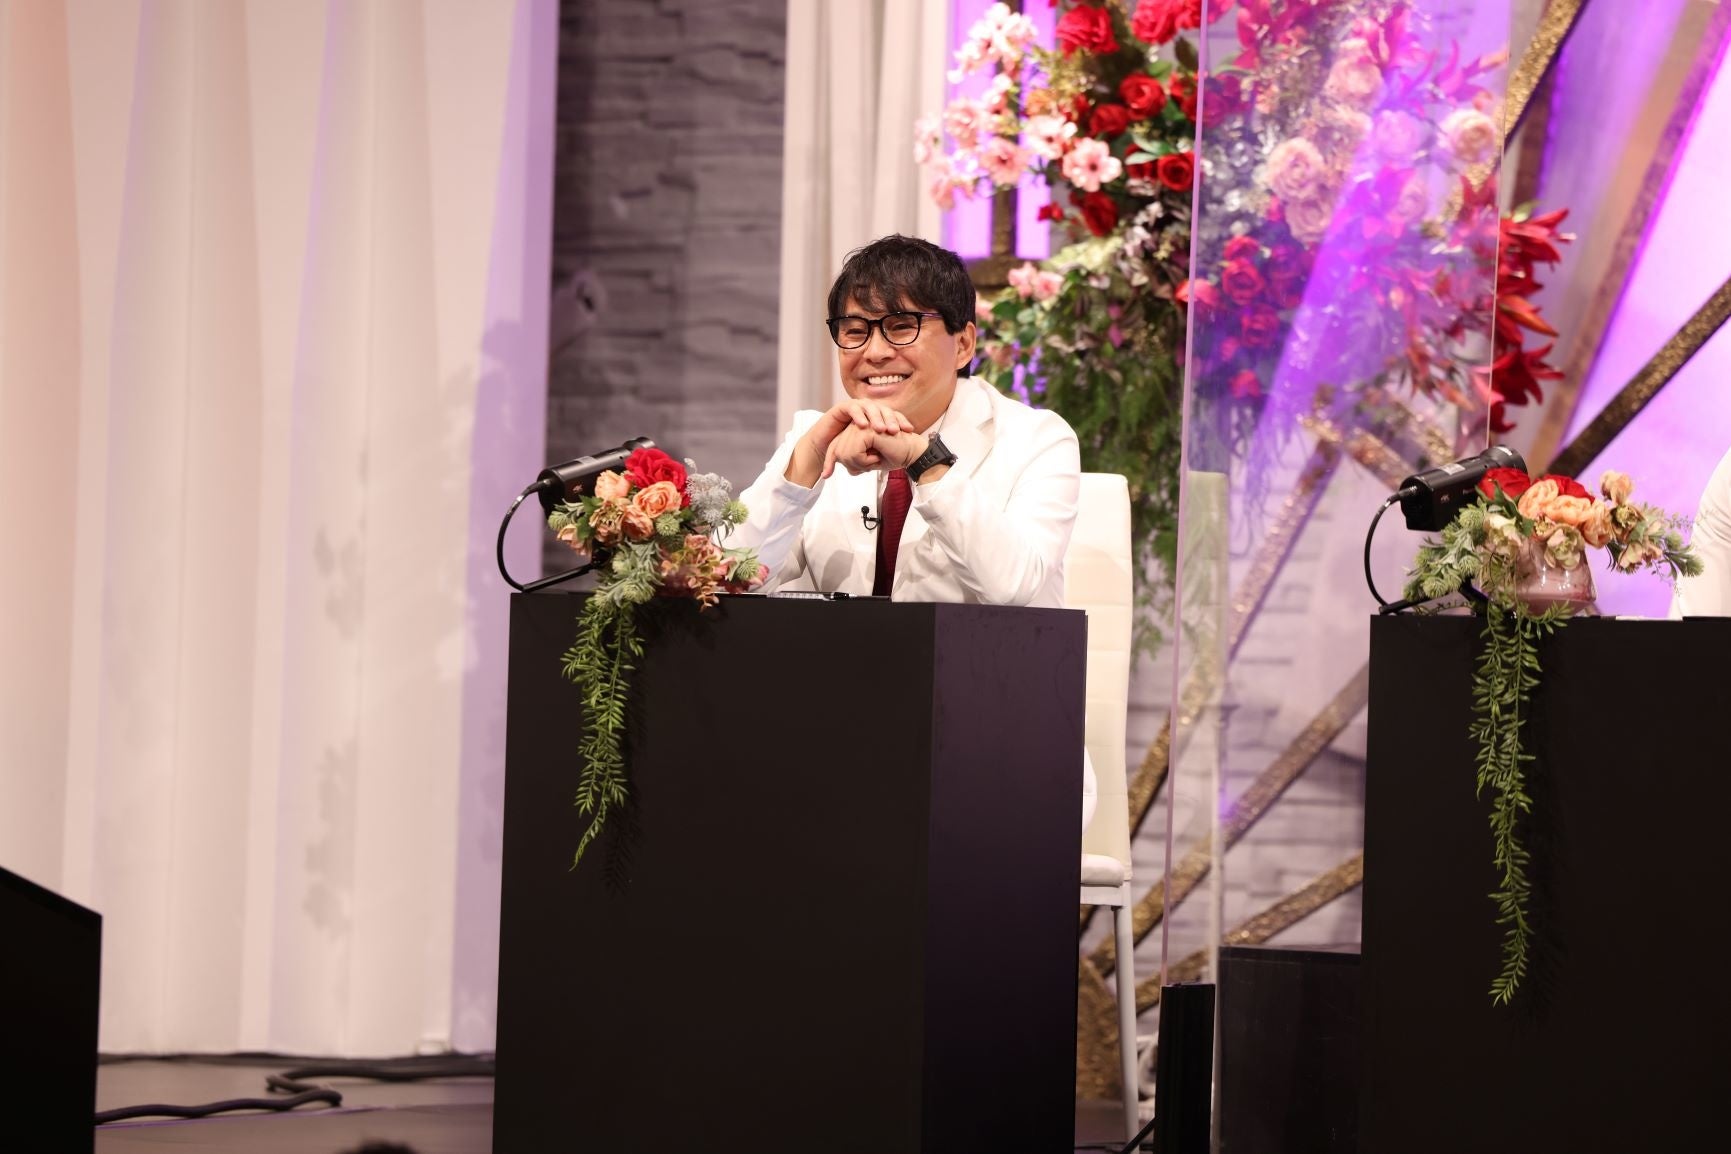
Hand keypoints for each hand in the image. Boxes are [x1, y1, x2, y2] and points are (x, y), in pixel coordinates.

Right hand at [785, 400, 914, 486]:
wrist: (827, 449)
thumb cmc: (849, 450)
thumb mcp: (870, 451)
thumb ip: (884, 449)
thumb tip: (904, 455)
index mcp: (877, 417)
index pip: (892, 415)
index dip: (901, 421)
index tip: (909, 431)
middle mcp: (868, 410)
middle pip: (883, 409)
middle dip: (890, 419)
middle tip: (895, 430)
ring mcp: (855, 407)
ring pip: (869, 407)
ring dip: (876, 417)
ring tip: (880, 429)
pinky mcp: (842, 408)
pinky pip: (852, 408)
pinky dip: (858, 415)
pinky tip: (863, 425)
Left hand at [823, 426, 928, 479]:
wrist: (911, 453)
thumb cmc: (893, 455)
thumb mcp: (868, 461)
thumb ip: (853, 461)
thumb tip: (836, 466)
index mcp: (855, 431)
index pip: (835, 447)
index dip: (829, 462)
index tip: (825, 476)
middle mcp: (855, 426)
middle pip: (837, 452)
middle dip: (851, 465)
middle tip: (869, 465)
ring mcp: (860, 426)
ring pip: (844, 453)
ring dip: (860, 464)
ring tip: (875, 459)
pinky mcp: (866, 430)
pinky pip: (853, 453)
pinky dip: (864, 461)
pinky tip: (877, 456)